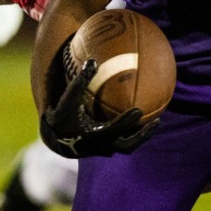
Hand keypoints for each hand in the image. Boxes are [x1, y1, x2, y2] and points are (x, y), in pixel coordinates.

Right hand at [39, 58, 158, 157]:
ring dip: (139, 136)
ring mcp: (103, 150)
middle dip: (143, 135)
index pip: (114, 129)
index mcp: (93, 134)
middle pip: (127, 146)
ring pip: (126, 146)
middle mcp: (100, 145)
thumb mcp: (68, 98)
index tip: (140, 110)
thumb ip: (80, 81)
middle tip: (156, 121)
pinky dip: (130, 134)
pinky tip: (136, 123)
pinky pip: (121, 143)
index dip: (127, 121)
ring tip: (152, 123)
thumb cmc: (61, 115)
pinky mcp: (103, 149)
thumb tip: (93, 61)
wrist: (53, 137)